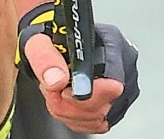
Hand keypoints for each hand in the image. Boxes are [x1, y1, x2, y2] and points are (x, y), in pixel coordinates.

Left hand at [24, 25, 139, 132]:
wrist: (57, 45)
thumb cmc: (53, 39)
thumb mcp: (39, 41)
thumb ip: (44, 57)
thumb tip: (57, 79)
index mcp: (112, 42)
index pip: (113, 82)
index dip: (86, 93)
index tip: (64, 91)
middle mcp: (124, 65)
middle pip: (104, 105)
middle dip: (70, 103)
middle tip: (52, 88)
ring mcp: (124, 87)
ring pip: (99, 118)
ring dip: (69, 111)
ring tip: (58, 90)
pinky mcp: (117, 105)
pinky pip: (97, 124)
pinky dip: (76, 118)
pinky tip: (67, 100)